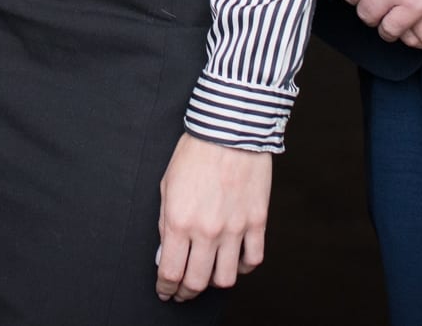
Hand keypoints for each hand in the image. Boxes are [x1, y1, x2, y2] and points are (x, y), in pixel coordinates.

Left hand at [156, 134, 269, 301]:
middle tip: (182, 293)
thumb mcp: (167, 186)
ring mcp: (234, 228)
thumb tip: (166, 253)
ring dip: (214, 283)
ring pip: (226, 278)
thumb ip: (164, 223)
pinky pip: (253, 259)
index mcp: (178, 221)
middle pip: (196, 282)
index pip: (170, 272)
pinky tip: (235, 261)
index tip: (165, 291)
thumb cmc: (194, 153)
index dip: (166, 288)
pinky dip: (244, 267)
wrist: (229, 128)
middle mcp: (206, 231)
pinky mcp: (257, 221)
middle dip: (185, 293)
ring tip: (209, 276)